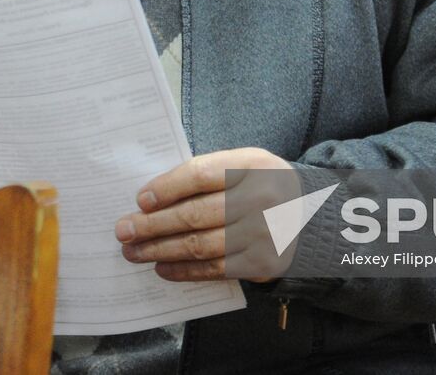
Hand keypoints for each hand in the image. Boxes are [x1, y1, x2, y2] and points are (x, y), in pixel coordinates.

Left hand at [114, 148, 298, 282]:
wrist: (312, 216)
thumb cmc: (263, 186)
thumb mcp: (245, 165)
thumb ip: (208, 175)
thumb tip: (153, 198)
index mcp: (253, 165)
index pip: (202, 174)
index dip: (167, 187)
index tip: (140, 200)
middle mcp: (261, 198)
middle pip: (196, 214)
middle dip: (153, 225)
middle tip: (123, 230)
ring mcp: (263, 234)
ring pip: (200, 246)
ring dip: (161, 250)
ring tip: (135, 251)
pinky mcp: (262, 263)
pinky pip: (214, 269)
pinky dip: (184, 270)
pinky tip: (162, 267)